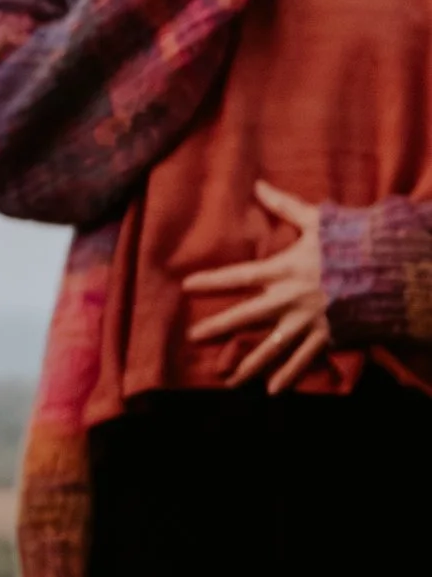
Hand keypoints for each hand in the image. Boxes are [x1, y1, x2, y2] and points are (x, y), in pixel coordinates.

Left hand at [183, 179, 332, 389]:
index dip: (212, 281)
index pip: (239, 276)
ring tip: (228, 381)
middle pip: (246, 315)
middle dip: (218, 327)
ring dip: (249, 365)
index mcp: (284, 269)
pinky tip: (271, 391)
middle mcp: (290, 298)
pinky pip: (304, 359)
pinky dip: (288, 375)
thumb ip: (285, 205)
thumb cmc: (352, 239)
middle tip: (193, 337)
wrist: (390, 266)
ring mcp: (308, 320)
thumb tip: (259, 185)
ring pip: (272, 346)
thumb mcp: (317, 219)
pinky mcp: (327, 335)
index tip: (186, 286)